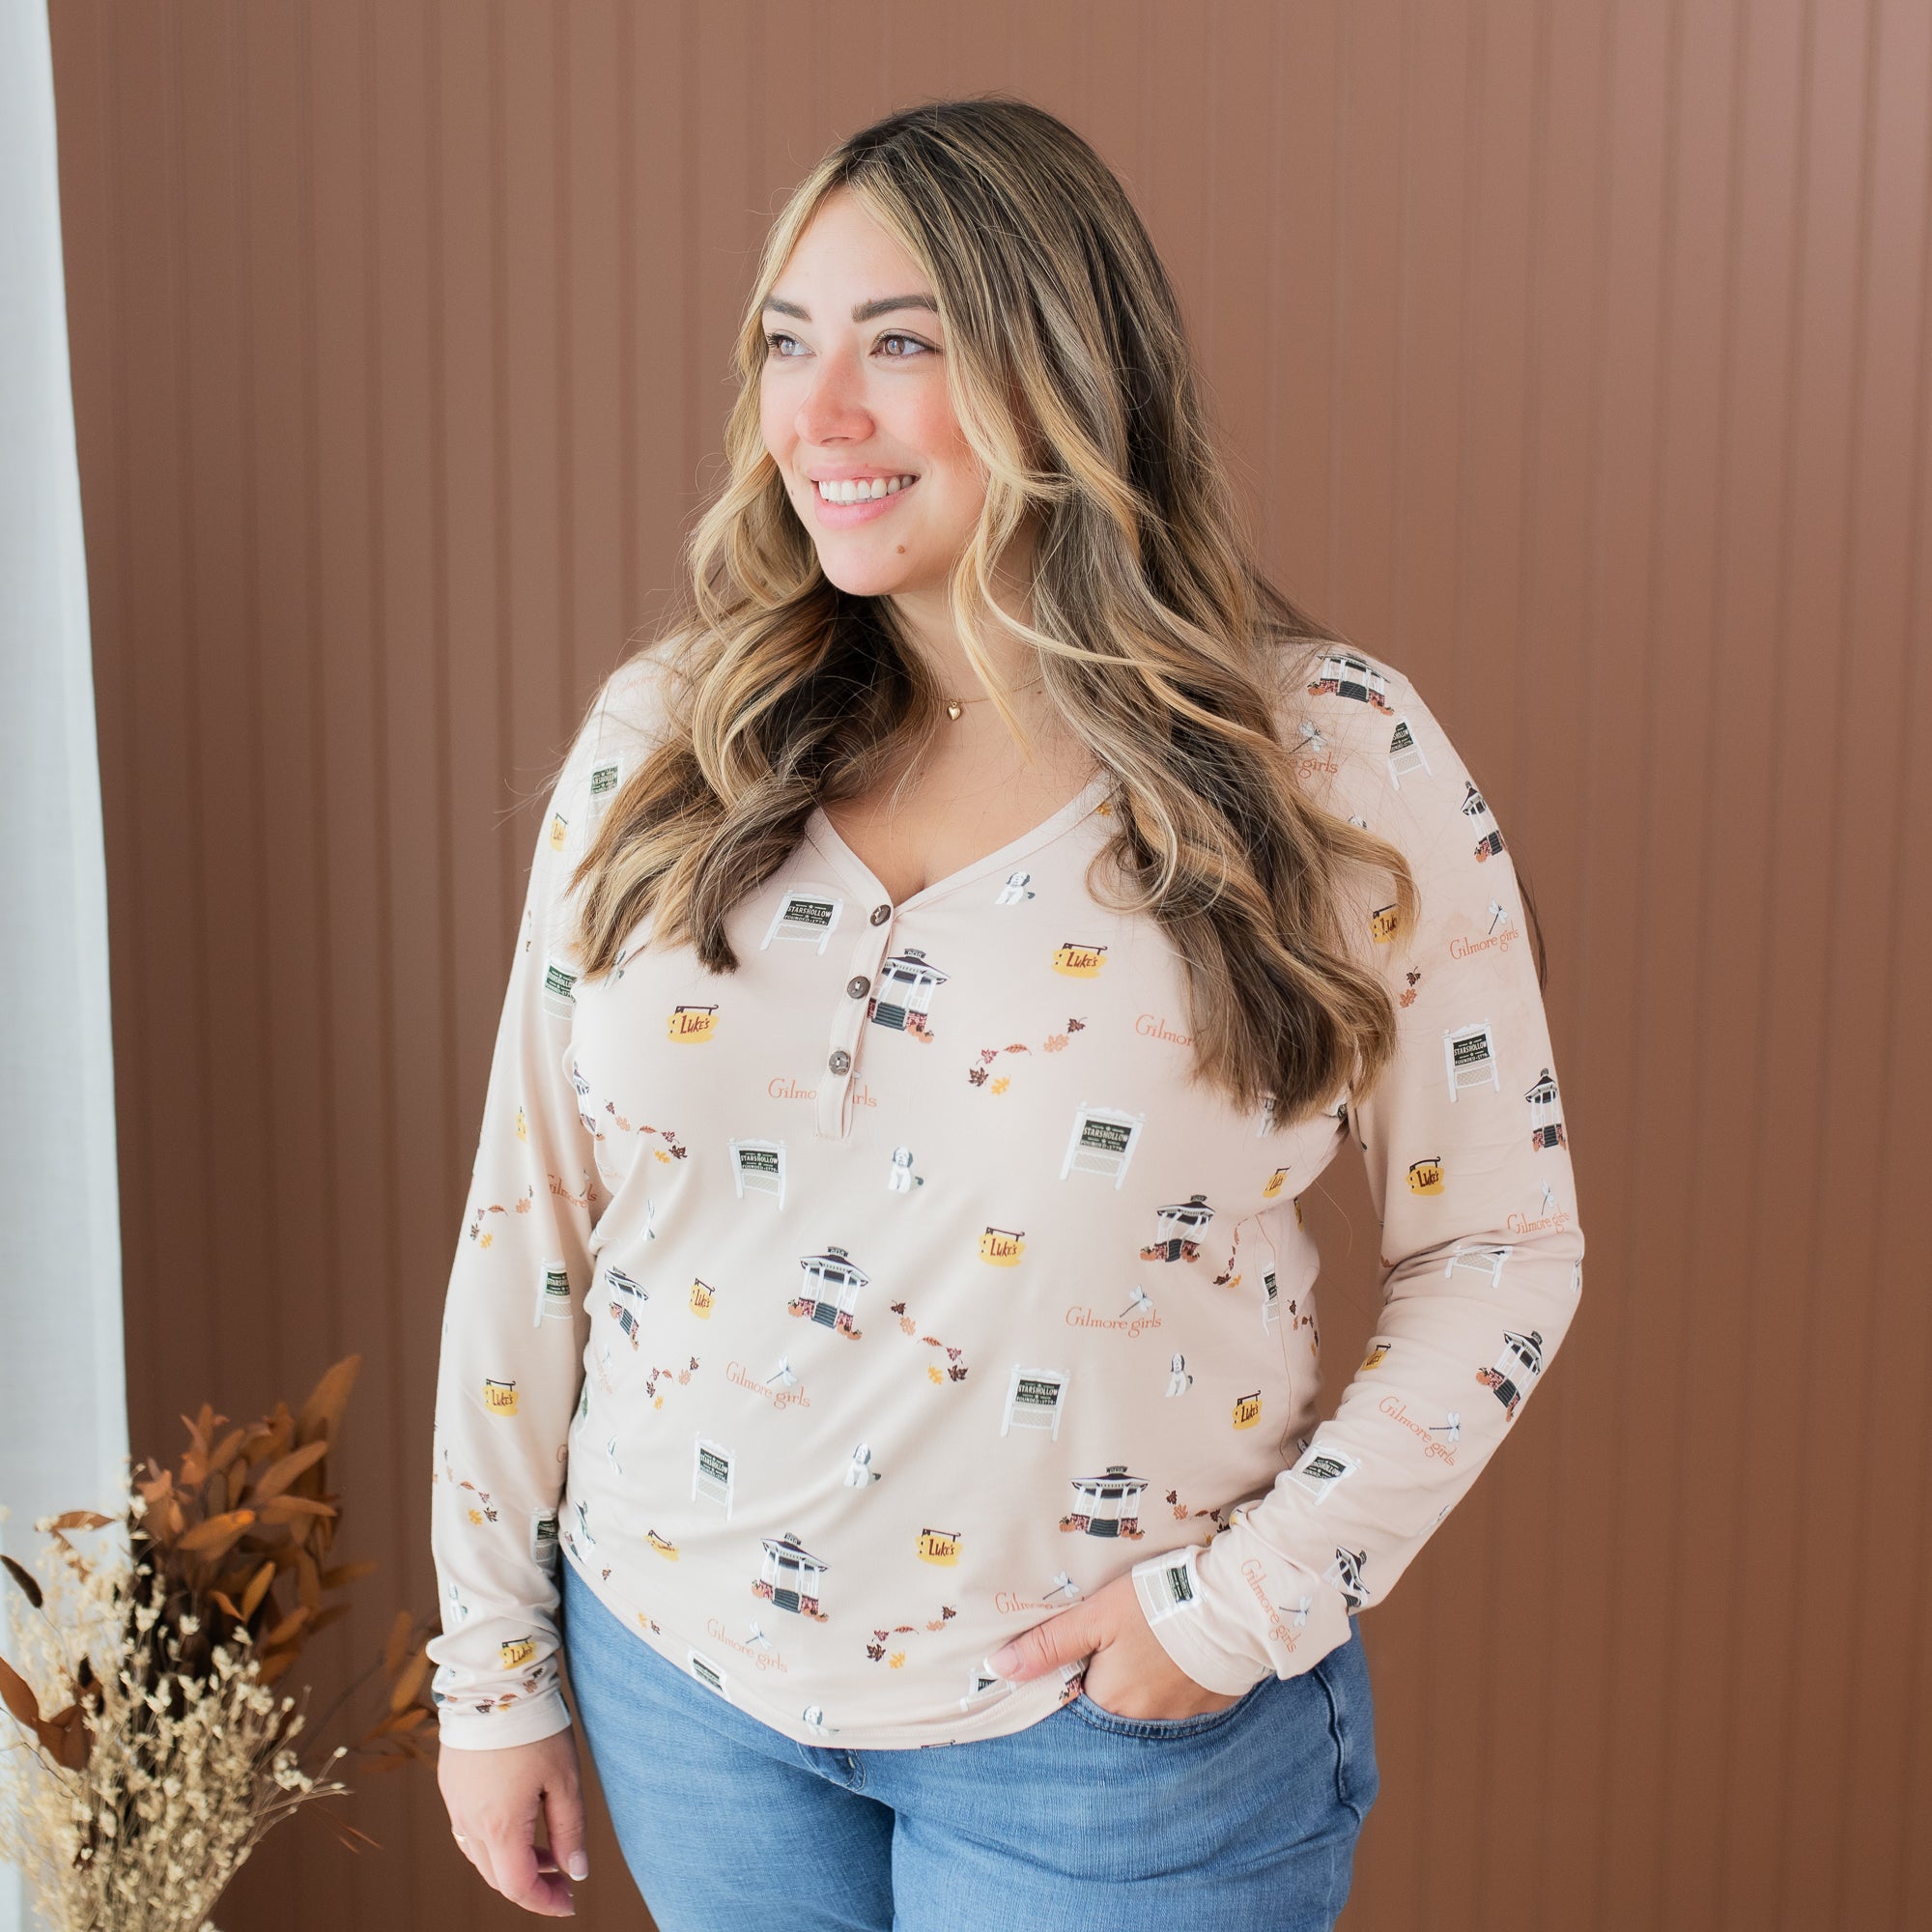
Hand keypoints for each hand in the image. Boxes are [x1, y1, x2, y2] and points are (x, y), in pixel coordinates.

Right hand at [439, 1726, 587, 1916]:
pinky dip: (495, 1838)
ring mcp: (455, 1804)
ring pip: (481, 1855)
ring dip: (513, 1861)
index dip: (545, 1901)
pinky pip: (469, 1829)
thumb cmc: (536, 1728)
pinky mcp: (450, 1785)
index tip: (569, 1902)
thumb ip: (570, 1830)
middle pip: (497, 1876)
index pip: (518, 1886)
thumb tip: (575, 1872)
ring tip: (548, 1847)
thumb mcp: (565, 1779)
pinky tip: (519, 1821)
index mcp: (500, 1826)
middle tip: (564, 1876)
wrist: (495, 1681)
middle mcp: (469, 1822)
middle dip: (532, 1883)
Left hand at [984, 1570, 1249, 1719]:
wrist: (1233, 1605)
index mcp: (1110, 1701)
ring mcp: (1181, 1717)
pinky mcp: (1212, 1705)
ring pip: (1148, 1702)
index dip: (1075, 1673)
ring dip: (1145, 1678)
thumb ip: (1049, 1644)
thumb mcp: (1096, 1616)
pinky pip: (1182, 1700)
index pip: (1077, 1698)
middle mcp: (1143, 1720)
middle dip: (1111, 1676)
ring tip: (1151, 1641)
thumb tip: (998, 1669)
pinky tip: (1179, 1651)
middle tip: (1122, 1639)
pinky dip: (1177, 1680)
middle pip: (1113, 1702)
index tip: (1082, 1650)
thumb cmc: (1158, 1605)